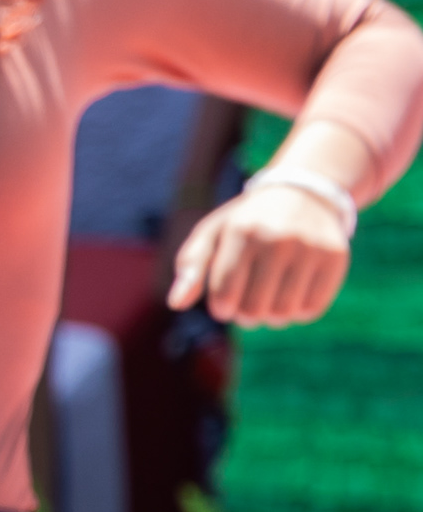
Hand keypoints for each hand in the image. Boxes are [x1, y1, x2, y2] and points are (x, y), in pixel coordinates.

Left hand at [170, 179, 351, 326]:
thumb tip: (175, 304)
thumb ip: (190, 267)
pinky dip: (297, 313)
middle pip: (254, 309)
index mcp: (242, 231)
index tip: (223, 305)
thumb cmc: (247, 222)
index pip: (225, 293)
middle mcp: (278, 238)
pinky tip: (290, 296)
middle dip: (245, 316)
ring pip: (283, 313)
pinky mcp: (335, 257)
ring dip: (270, 317)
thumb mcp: (212, 233)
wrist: (304, 194)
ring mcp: (310, 247)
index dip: (221, 308)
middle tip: (246, 307)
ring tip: (267, 302)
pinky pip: (312, 309)